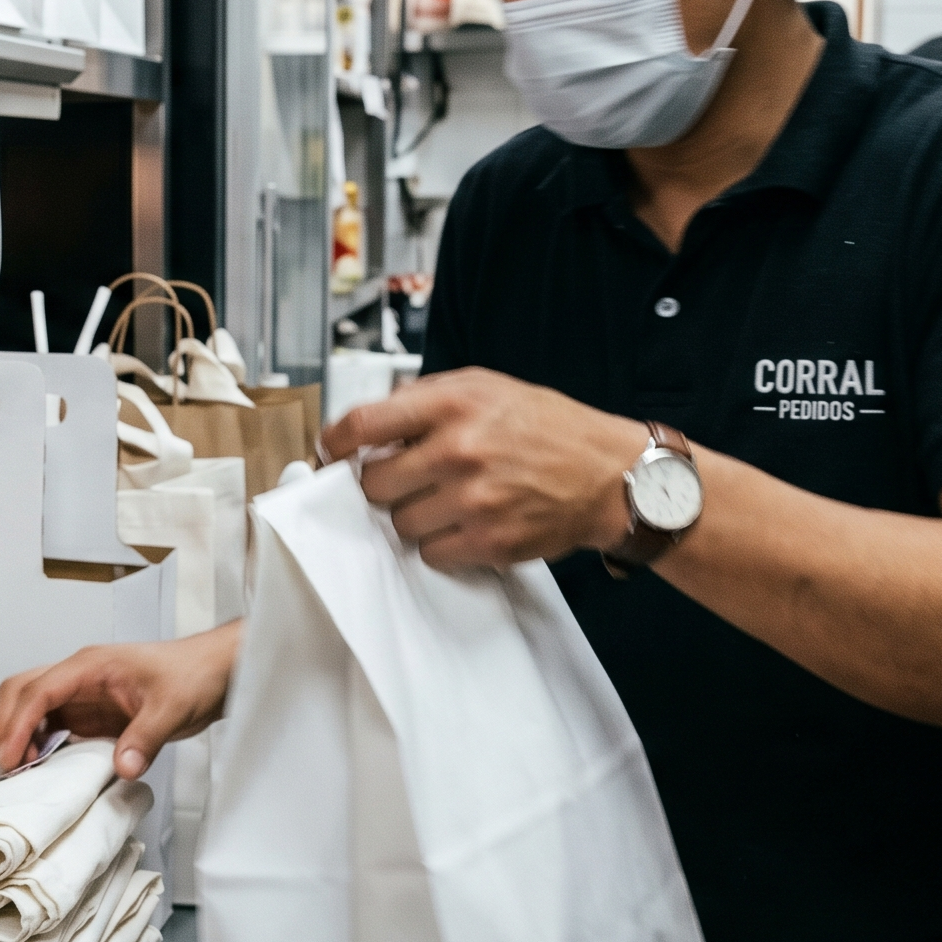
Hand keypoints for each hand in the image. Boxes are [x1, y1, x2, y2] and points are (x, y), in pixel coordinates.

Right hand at [0, 622, 241, 780]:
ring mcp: (84, 693)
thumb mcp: (173, 708)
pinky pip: (53, 724)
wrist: (216, 672)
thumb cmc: (194, 675)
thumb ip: (145, 738)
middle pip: (23, 690)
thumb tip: (122, 768)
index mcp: (91, 665)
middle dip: (6, 724)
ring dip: (20, 734)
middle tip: (7, 766)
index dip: (19, 723)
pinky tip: (43, 766)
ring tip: (22, 770)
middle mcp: (80, 676)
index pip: (40, 690)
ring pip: (33, 706)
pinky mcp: (92, 711)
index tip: (11, 756)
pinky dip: (39, 742)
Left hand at [320, 368, 650, 569]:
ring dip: (414, 516)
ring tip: (447, 502)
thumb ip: (428, 398)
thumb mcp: (487, 387)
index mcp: (452, 406)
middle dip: (384, 485)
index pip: (362, 424)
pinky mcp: (487, 543)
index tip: (332, 453)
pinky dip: (441, 544)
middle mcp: (458, 451)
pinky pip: (430, 554)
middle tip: (408, 481)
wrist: (609, 476)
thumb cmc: (548, 428)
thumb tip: (373, 421)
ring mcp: (472, 501)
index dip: (336, 443)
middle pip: (373, 484)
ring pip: (399, 524)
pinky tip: (466, 525)